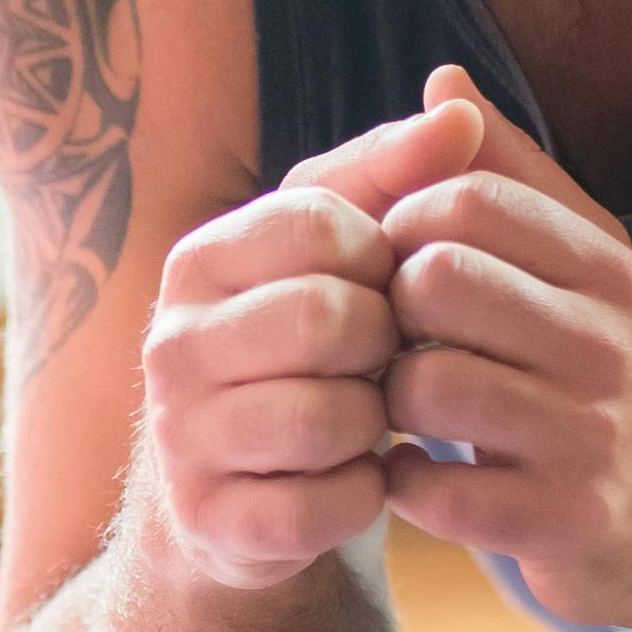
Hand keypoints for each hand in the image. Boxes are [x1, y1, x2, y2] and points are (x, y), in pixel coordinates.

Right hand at [136, 81, 489, 596]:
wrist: (238, 488)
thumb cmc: (308, 349)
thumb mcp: (342, 253)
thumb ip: (396, 173)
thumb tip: (461, 107)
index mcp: (198, 261)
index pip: (317, 225)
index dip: (381, 255)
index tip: (386, 285)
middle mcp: (170, 345)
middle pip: (326, 320)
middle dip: (384, 344)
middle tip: (387, 361)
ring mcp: (181, 439)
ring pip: (325, 418)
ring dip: (375, 424)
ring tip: (369, 419)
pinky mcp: (211, 523)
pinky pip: (324, 506)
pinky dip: (362, 496)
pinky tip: (355, 480)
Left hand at [375, 64, 631, 631]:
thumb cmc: (606, 378)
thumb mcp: (583, 266)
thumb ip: (511, 175)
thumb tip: (443, 85)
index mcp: (604, 265)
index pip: (466, 197)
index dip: (400, 226)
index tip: (395, 269)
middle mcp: (606, 341)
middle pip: (436, 279)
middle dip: (387, 310)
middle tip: (389, 341)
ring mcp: (587, 435)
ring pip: (425, 383)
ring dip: (387, 400)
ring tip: (400, 408)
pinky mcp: (561, 521)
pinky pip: (434, 489)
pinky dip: (404, 484)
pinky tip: (418, 475)